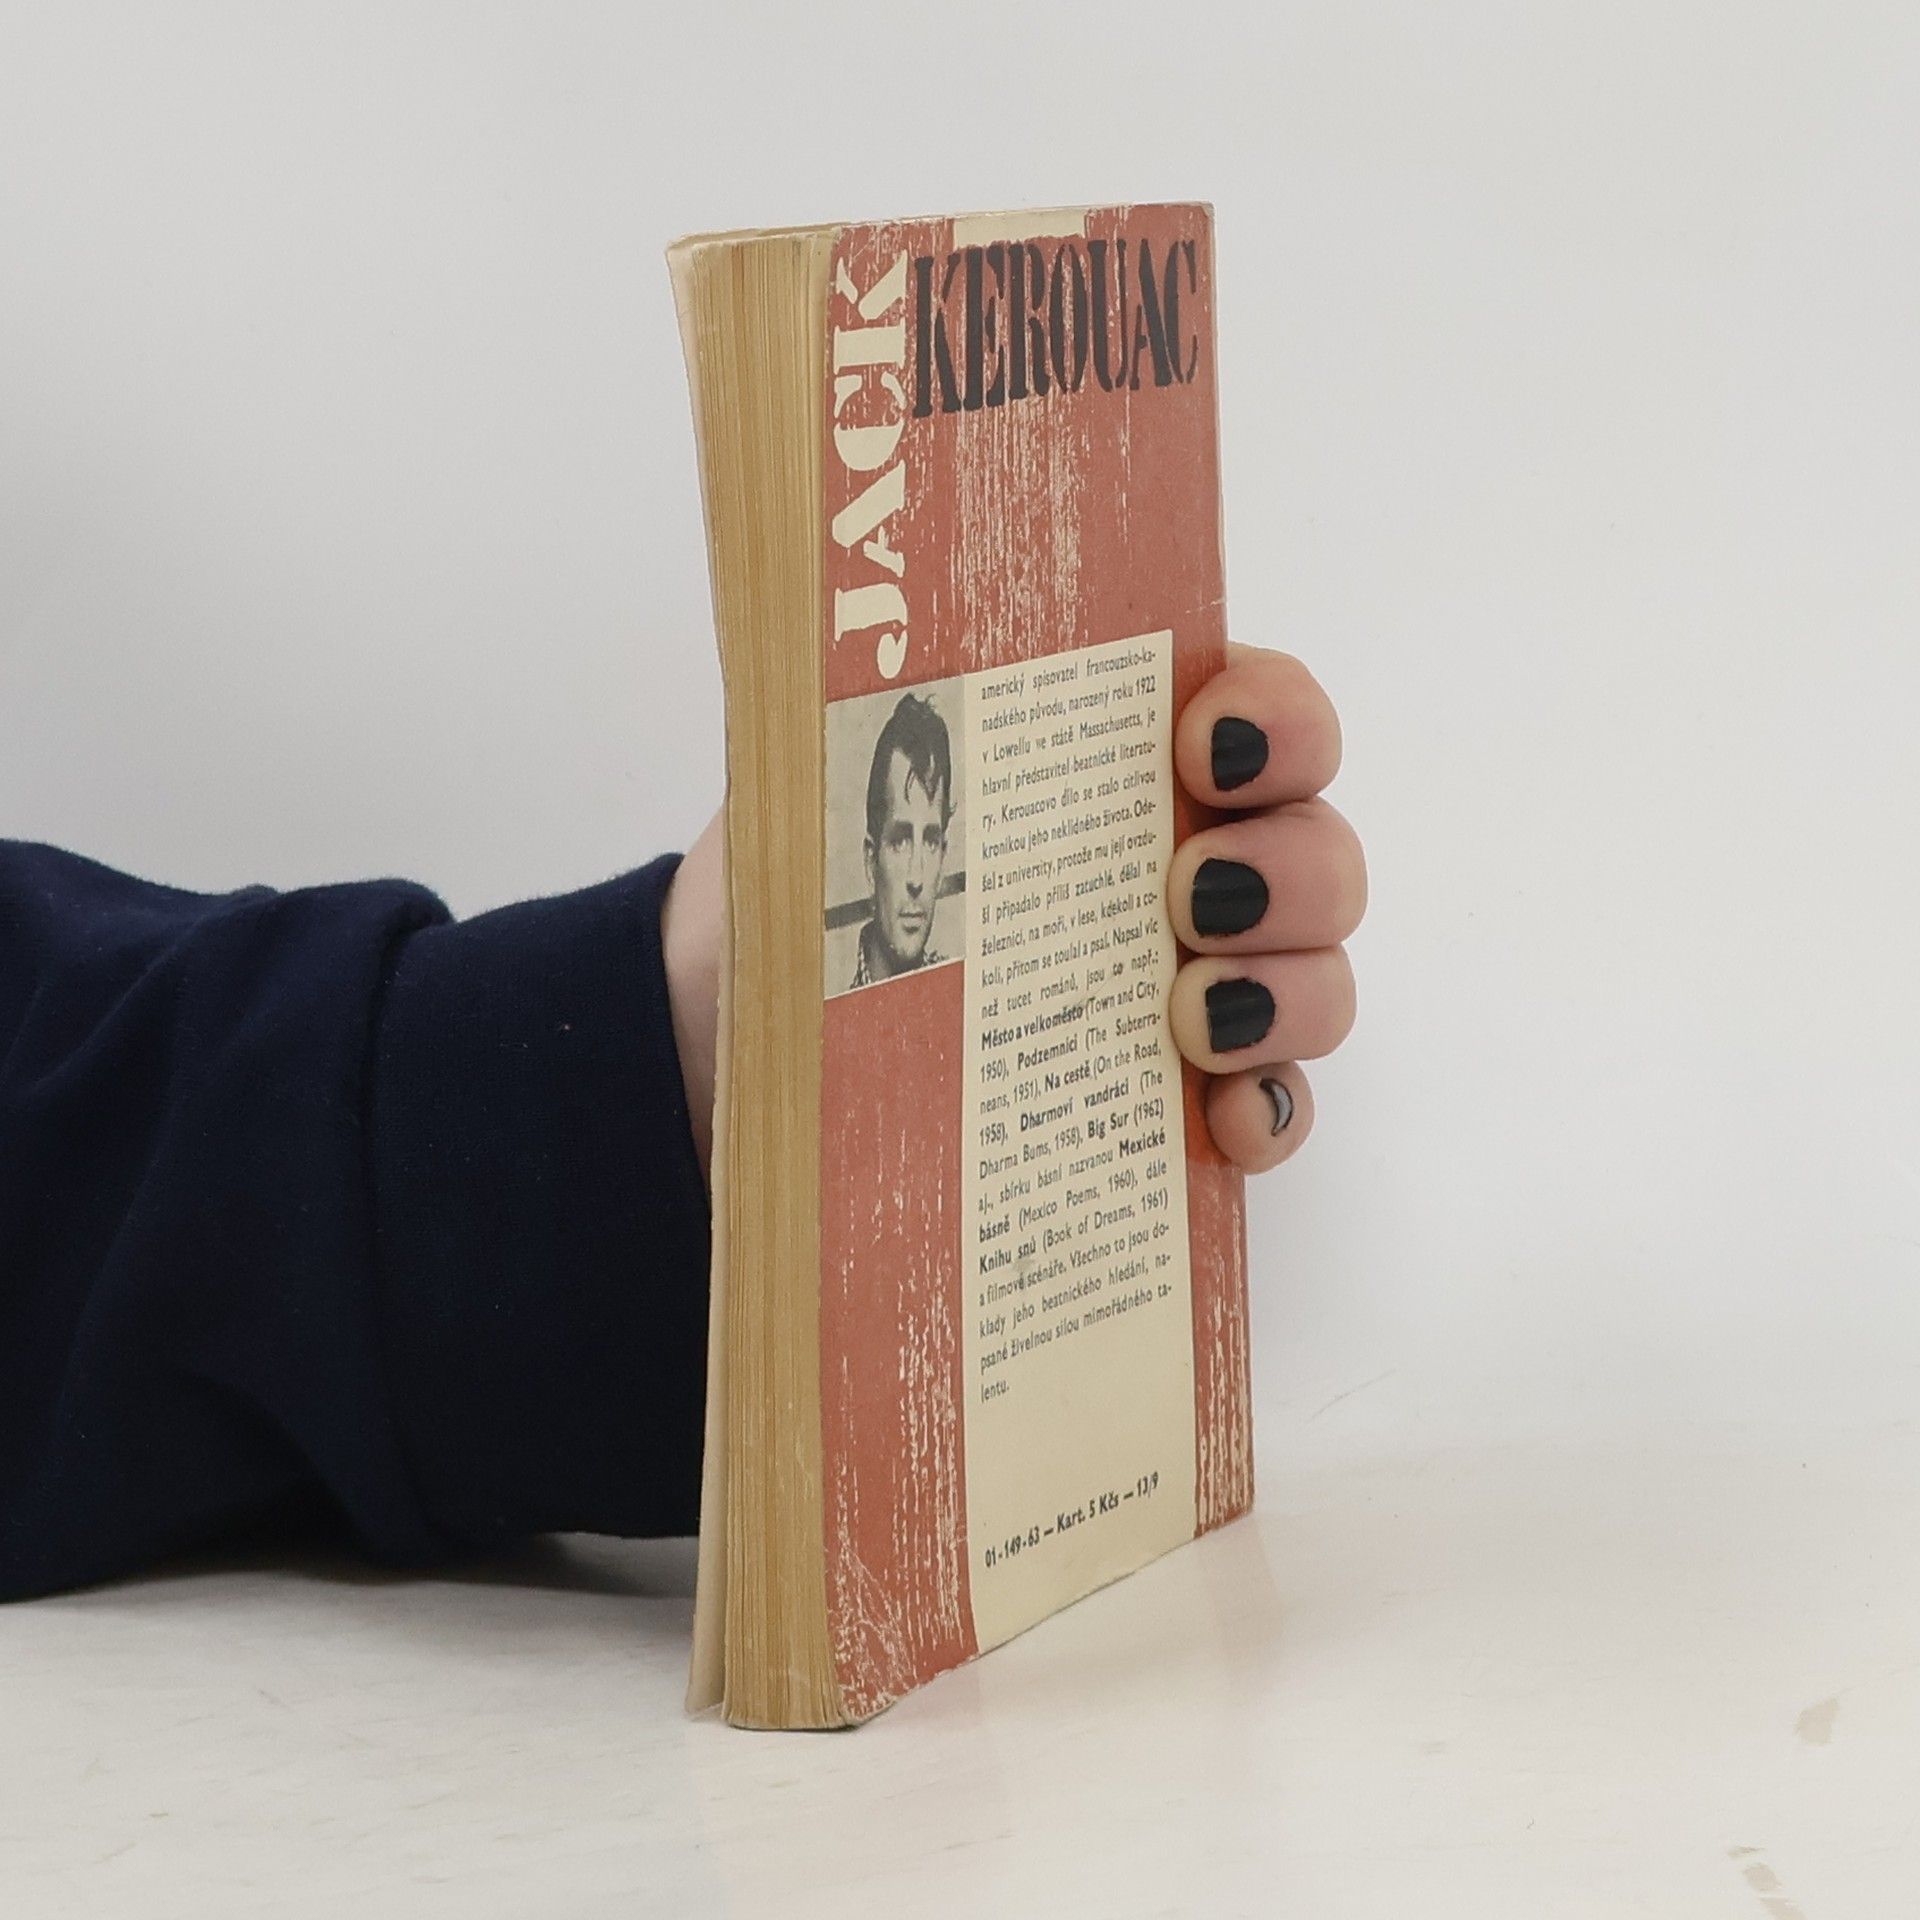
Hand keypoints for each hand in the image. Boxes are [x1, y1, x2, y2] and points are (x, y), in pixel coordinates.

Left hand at [663, 641, 1362, 1185]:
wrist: (753, 1054)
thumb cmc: (807, 899)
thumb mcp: (815, 805)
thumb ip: (863, 749)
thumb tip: (855, 701)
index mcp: (1112, 767)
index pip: (1255, 708)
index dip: (1272, 714)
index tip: (1206, 744)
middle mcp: (1185, 865)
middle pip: (1315, 844)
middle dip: (1286, 865)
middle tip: (1189, 894)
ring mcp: (1201, 990)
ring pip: (1321, 975)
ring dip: (1291, 990)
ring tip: (1195, 1018)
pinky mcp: (1182, 1104)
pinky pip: (1276, 1105)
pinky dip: (1271, 1111)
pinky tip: (1225, 1120)